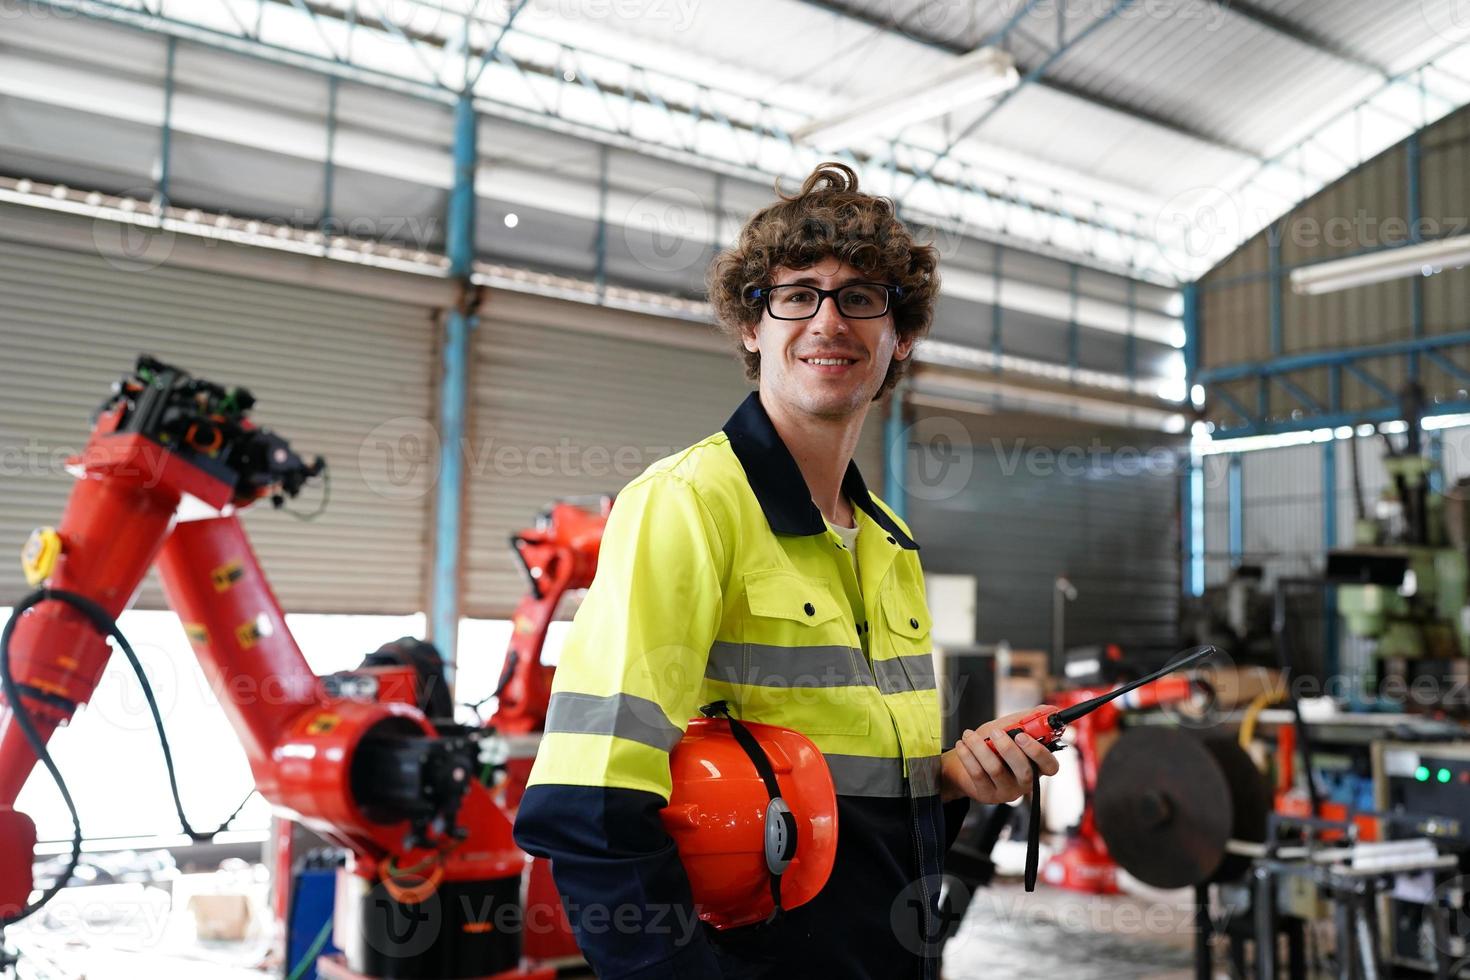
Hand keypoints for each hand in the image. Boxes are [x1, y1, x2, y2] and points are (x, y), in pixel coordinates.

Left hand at [939, 706, 1061, 803]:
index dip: (1039, 752)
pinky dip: (968, 756)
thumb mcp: (1011, 730)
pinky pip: (978, 774)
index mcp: (1036, 766)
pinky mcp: (987, 794)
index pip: (1050, 766)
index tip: (1022, 736)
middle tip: (995, 732)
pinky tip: (962, 744)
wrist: (964, 764)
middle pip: (1025, 771)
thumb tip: (1049, 710)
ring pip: (997, 770)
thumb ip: (1029, 720)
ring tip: (969, 735)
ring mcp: (1006, 790)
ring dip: (980, 748)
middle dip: (1009, 749)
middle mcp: (1025, 782)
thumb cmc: (992, 745)